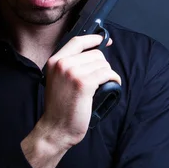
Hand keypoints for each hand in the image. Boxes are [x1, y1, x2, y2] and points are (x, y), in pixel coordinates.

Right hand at [38, 34, 120, 150]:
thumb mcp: (57, 80)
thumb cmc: (59, 108)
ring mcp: (72, 73)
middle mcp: (62, 64)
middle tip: (100, 78)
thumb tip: (93, 53)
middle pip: (94, 53)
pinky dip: (114, 79)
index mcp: (54, 61)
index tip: (104, 40)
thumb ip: (68, 65)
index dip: (93, 39)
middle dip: (102, 65)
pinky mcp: (84, 84)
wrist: (56, 128)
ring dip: (108, 74)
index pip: (77, 41)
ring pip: (103, 64)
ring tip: (103, 84)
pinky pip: (107, 74)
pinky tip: (113, 85)